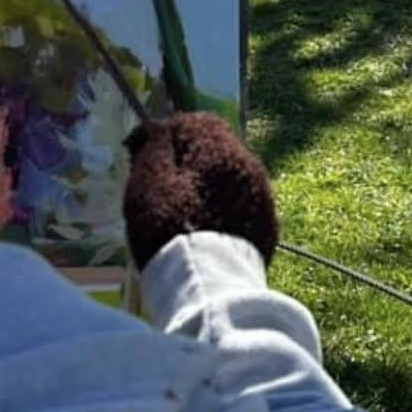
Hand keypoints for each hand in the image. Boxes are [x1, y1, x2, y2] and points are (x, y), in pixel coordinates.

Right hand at [123, 112, 277, 270]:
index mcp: (220, 146)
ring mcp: (262, 196)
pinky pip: (241, 206)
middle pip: (215, 150)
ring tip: (182, 213)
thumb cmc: (169, 229)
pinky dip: (222, 210)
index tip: (144, 157)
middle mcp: (248, 165)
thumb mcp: (148, 179)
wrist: (207, 287)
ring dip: (208, 187)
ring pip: (229, 179)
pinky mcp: (267, 227)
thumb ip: (155, 143)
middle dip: (189, 163)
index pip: (194, 123)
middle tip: (162, 189)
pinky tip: (205, 230)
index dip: (167, 137)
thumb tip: (158, 126)